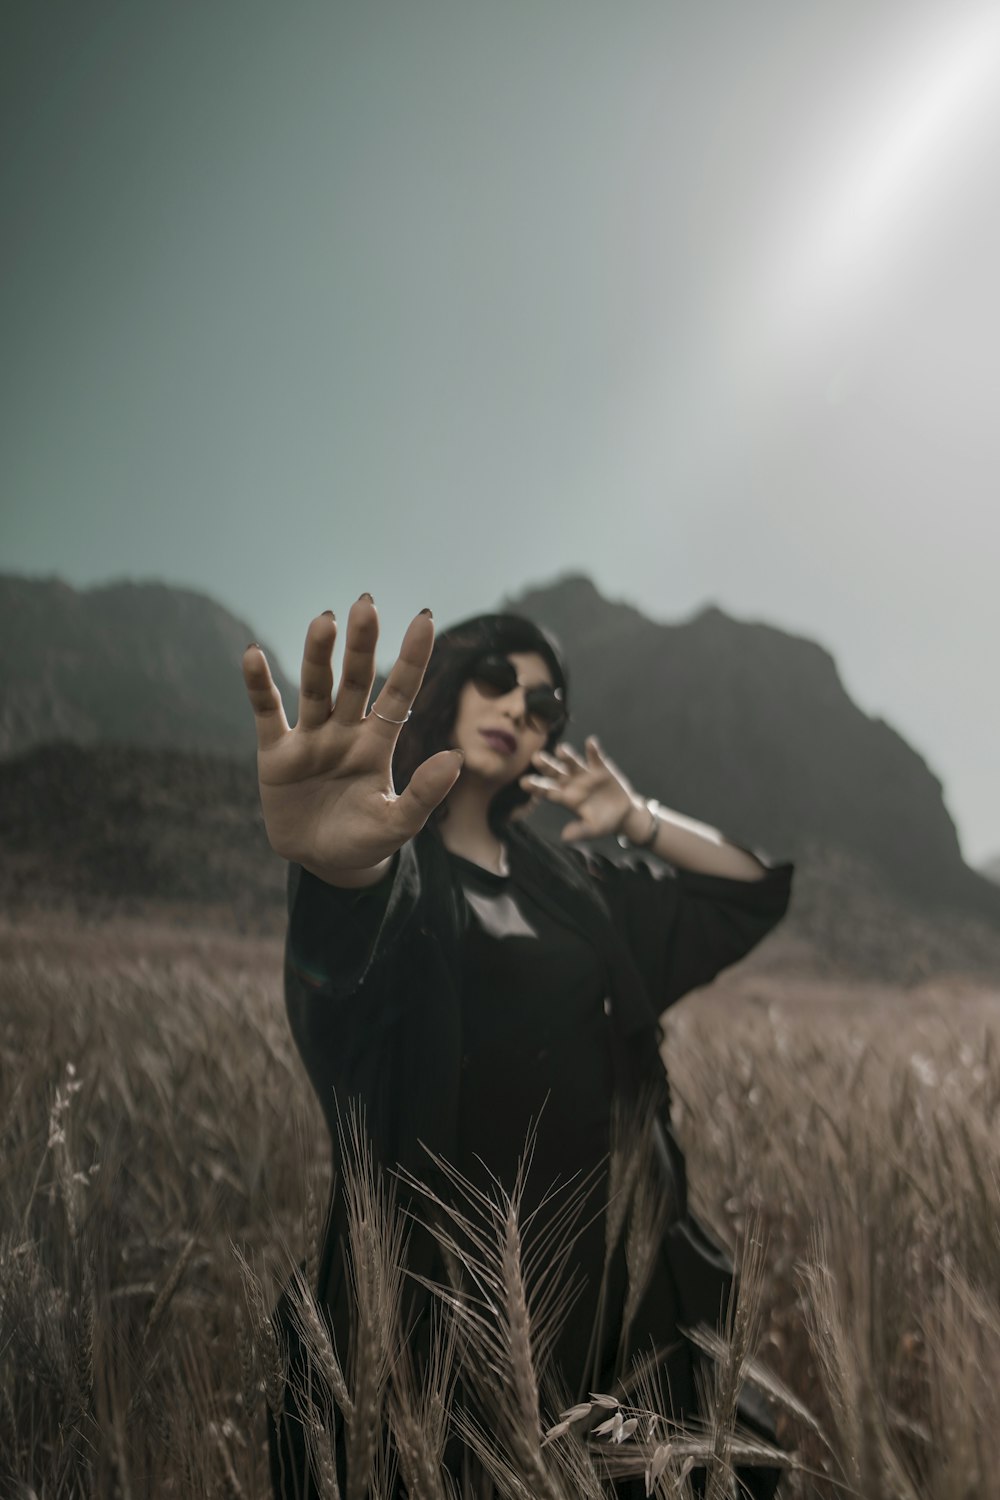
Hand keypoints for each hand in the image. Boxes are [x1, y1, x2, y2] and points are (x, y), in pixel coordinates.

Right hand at [241, 598, 462, 874]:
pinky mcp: (276, 752)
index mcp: (379, 743)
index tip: (425, 619)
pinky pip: (268, 712)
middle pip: (356, 680)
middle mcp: (346, 730)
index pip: (400, 693)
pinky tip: (253, 654)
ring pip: (315, 688)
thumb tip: (455, 758)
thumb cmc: (366, 840)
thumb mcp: (398, 824)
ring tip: (324, 621)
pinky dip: (259, 685)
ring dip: (318, 655)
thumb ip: (424, 794)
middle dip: (362, 645)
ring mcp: (311, 737)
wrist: (322, 862)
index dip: (412, 658)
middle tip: (366, 605)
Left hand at [519, 735, 641, 841]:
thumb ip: (579, 831)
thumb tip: (565, 837)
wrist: (623, 815)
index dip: (536, 786)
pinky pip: (595, 757)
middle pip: (555, 772)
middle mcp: (571, 783)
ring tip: (561, 749)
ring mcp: (585, 774)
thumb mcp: (593, 829)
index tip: (524, 782)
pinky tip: (591, 742)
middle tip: (536, 758)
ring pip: (572, 762)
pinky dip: (593, 750)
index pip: (547, 791)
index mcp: (566, 798)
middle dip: (546, 765)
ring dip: (566, 756)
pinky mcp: (600, 768)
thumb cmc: (604, 824)